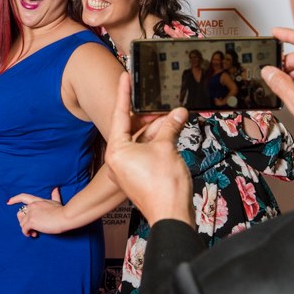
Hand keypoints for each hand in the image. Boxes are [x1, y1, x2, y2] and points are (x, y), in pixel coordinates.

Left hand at [7, 188, 63, 237]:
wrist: (65, 216)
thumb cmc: (62, 210)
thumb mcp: (57, 201)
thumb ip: (54, 196)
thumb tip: (56, 188)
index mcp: (37, 201)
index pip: (23, 197)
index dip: (14, 199)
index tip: (8, 202)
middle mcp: (32, 206)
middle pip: (20, 214)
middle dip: (22, 221)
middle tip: (30, 228)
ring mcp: (31, 213)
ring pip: (22, 223)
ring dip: (27, 230)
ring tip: (35, 233)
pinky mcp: (32, 221)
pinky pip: (24, 229)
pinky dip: (27, 233)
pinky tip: (33, 235)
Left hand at [104, 73, 192, 226]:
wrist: (171, 215)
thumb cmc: (163, 187)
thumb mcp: (166, 147)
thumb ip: (170, 126)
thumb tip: (177, 113)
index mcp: (116, 150)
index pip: (119, 114)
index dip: (124, 94)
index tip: (125, 78)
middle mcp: (117, 160)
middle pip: (131, 128)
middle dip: (148, 115)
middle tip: (162, 102)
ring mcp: (127, 169)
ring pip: (140, 140)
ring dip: (155, 129)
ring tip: (173, 117)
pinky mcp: (137, 176)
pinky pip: (144, 152)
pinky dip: (156, 142)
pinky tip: (170, 132)